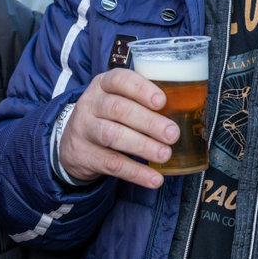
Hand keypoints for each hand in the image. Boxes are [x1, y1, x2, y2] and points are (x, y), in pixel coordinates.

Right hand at [57, 67, 177, 188]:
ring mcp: (84, 129)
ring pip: (113, 135)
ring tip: (165, 154)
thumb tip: (185, 110)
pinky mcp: (85, 155)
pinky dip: (136, 172)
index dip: (141, 89)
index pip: (119, 79)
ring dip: (143, 146)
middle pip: (119, 109)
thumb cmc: (108, 116)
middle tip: (173, 134)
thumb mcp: (117, 99)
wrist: (73, 143)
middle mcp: (91, 103)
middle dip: (149, 122)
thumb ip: (143, 100)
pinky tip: (154, 179)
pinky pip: (112, 164)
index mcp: (103, 84)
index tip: (162, 101)